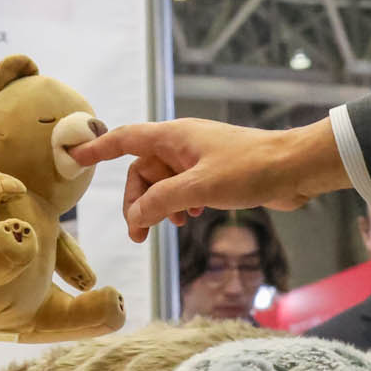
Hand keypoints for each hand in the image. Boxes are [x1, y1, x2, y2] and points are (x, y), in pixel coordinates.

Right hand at [70, 117, 350, 240]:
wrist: (296, 168)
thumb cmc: (250, 169)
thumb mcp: (199, 188)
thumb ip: (162, 202)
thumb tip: (135, 216)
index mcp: (174, 136)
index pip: (125, 139)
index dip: (98, 148)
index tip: (74, 157)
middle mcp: (182, 143)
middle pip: (143, 170)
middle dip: (137, 201)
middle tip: (139, 234)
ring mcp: (199, 158)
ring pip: (163, 182)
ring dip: (160, 206)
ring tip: (170, 228)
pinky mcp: (215, 173)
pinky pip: (183, 188)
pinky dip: (179, 204)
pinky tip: (190, 219)